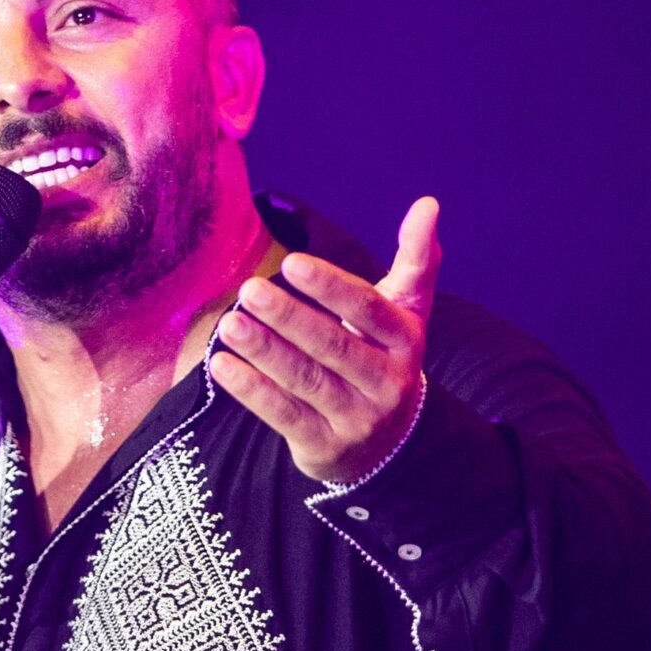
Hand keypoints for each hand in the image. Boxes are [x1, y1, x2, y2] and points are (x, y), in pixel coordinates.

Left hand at [208, 197, 440, 483]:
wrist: (388, 443)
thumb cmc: (384, 356)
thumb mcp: (405, 312)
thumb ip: (415, 260)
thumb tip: (428, 204)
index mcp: (407, 340)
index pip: (369, 309)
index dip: (331, 287)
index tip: (291, 261)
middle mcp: (388, 382)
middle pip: (334, 346)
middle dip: (289, 318)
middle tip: (249, 290)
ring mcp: (358, 419)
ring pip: (307, 381)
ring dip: (265, 351)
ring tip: (230, 324)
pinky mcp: (325, 446)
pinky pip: (284, 416)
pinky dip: (252, 391)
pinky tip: (222, 365)